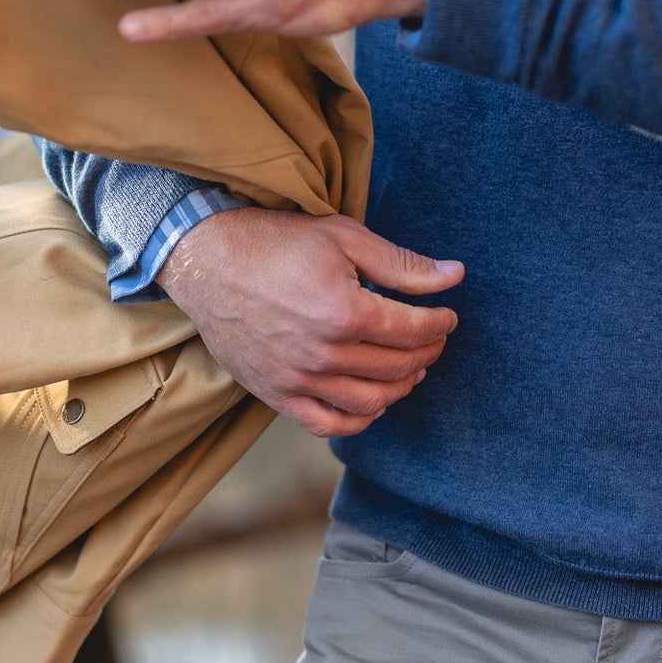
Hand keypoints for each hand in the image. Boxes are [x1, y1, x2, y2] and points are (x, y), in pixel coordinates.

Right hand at [158, 207, 462, 438]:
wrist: (206, 262)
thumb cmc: (276, 242)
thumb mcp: (344, 238)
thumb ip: (402, 264)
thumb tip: (455, 275)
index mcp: (345, 312)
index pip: (415, 331)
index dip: (440, 324)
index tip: (447, 316)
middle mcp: (324, 354)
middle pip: (399, 367)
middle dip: (427, 352)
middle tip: (432, 339)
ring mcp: (299, 380)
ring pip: (372, 402)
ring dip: (401, 386)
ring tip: (408, 368)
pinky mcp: (277, 395)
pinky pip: (330, 424)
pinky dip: (360, 418)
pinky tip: (372, 399)